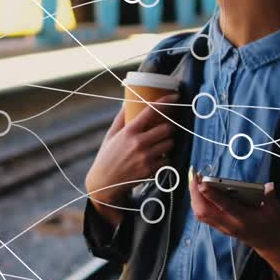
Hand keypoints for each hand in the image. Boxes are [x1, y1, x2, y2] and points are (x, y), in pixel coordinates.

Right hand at [84, 95, 178, 224]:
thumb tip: (126, 103)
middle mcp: (139, 143)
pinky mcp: (150, 170)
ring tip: (161, 143)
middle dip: (169, 127)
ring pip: (170, 143)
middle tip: (166, 128)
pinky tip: (157, 158)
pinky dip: (165, 158)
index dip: (166, 101)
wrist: (104, 183)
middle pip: (167, 128)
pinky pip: (167, 160)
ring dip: (168, 142)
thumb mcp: (111, 135)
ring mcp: (146, 157)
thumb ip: (120, 118)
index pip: (151, 111)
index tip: (175, 97)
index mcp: (129, 131)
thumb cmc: (107, 157)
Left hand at [189, 171, 279, 279]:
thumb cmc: (272, 225)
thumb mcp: (275, 210)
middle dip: (196, 195)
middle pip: (205, 211)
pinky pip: (203, 216)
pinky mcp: (220, 227)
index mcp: (243, 219)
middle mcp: (230, 224)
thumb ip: (270, 197)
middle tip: (194, 178)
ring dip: (195, 198)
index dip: (212, 195)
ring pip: (201, 215)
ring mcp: (223, 227)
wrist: (269, 244)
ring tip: (195, 182)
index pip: (224, 206)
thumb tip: (268, 186)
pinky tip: (198, 193)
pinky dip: (198, 204)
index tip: (202, 184)